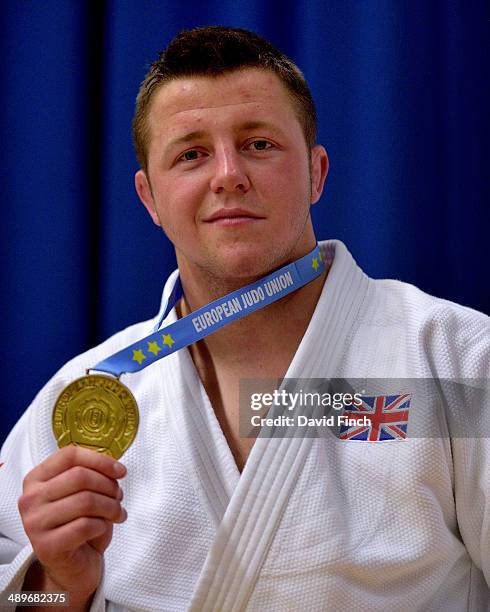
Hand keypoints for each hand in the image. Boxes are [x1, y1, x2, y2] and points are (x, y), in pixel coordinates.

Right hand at [18, 446, 126, 605]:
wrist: (70, 566)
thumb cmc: (77, 524)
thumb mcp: (81, 493)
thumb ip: (90, 474)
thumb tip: (115, 467)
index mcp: (37, 478)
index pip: (69, 455)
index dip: (100, 460)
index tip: (120, 471)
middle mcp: (31, 498)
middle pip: (80, 476)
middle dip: (108, 485)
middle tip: (119, 496)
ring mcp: (35, 523)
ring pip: (85, 500)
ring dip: (111, 506)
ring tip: (117, 512)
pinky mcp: (46, 546)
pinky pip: (85, 526)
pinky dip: (102, 525)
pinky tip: (104, 527)